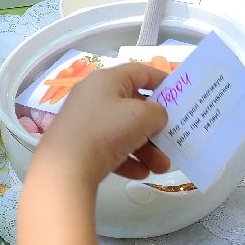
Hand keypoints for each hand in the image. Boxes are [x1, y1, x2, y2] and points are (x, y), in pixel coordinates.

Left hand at [33, 63, 172, 184]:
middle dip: (157, 127)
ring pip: (124, 131)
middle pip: (134, 106)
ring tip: (161, 168)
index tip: (180, 96)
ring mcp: (85, 122)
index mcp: (107, 80)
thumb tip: (156, 116)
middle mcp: (94, 96)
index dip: (162, 81)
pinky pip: (110, 148)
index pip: (140, 72)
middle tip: (172, 141)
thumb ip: (158, 112)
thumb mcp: (141, 117)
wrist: (64, 168)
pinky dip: (128, 159)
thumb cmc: (106, 131)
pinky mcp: (80, 145)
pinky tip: (141, 173)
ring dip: (147, 149)